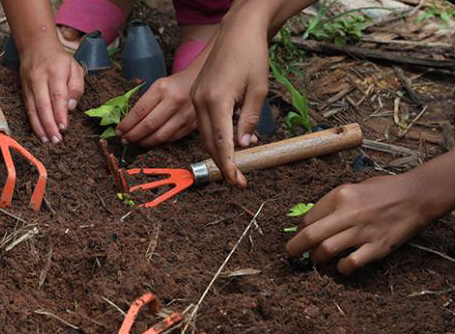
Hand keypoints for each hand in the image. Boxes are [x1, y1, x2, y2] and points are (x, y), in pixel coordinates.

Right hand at [19, 39, 84, 142]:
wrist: (36, 46)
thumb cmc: (59, 60)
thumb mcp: (74, 68)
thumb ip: (76, 87)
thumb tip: (70, 107)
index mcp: (55, 72)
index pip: (57, 96)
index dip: (60, 113)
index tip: (64, 127)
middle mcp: (39, 79)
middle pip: (43, 105)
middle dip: (49, 124)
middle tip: (56, 139)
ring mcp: (29, 85)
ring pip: (33, 109)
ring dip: (40, 127)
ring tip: (48, 140)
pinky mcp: (24, 91)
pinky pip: (28, 109)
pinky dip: (33, 123)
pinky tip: (40, 133)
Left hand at [116, 67, 198, 146]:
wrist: (199, 81)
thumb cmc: (174, 84)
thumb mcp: (158, 85)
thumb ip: (144, 102)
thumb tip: (127, 122)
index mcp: (162, 88)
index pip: (140, 111)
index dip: (127, 124)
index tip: (119, 130)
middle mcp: (174, 101)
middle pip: (148, 125)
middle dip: (133, 135)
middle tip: (125, 140)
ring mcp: (184, 114)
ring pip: (160, 136)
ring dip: (145, 142)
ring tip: (136, 142)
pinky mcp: (191, 125)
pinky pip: (171, 139)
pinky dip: (158, 142)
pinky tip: (151, 140)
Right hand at [190, 14, 268, 186]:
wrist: (237, 31)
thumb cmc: (251, 56)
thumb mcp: (258, 90)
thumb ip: (249, 121)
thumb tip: (243, 146)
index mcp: (217, 100)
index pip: (222, 143)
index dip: (230, 166)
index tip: (238, 182)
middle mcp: (201, 101)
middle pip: (209, 143)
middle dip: (223, 164)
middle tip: (239, 179)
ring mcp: (196, 97)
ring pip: (204, 135)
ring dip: (217, 152)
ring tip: (234, 166)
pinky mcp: (196, 94)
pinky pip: (203, 123)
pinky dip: (213, 136)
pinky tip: (227, 144)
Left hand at [285, 174, 436, 273]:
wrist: (418, 195)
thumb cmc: (385, 190)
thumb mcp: (354, 188)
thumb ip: (333, 204)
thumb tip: (310, 220)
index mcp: (341, 195)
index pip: (308, 218)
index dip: (298, 231)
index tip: (298, 236)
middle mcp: (349, 213)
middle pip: (310, 236)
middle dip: (295, 248)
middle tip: (292, 254)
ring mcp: (363, 232)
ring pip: (325, 251)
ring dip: (316, 259)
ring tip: (317, 260)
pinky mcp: (377, 247)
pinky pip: (350, 263)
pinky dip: (341, 268)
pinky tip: (342, 266)